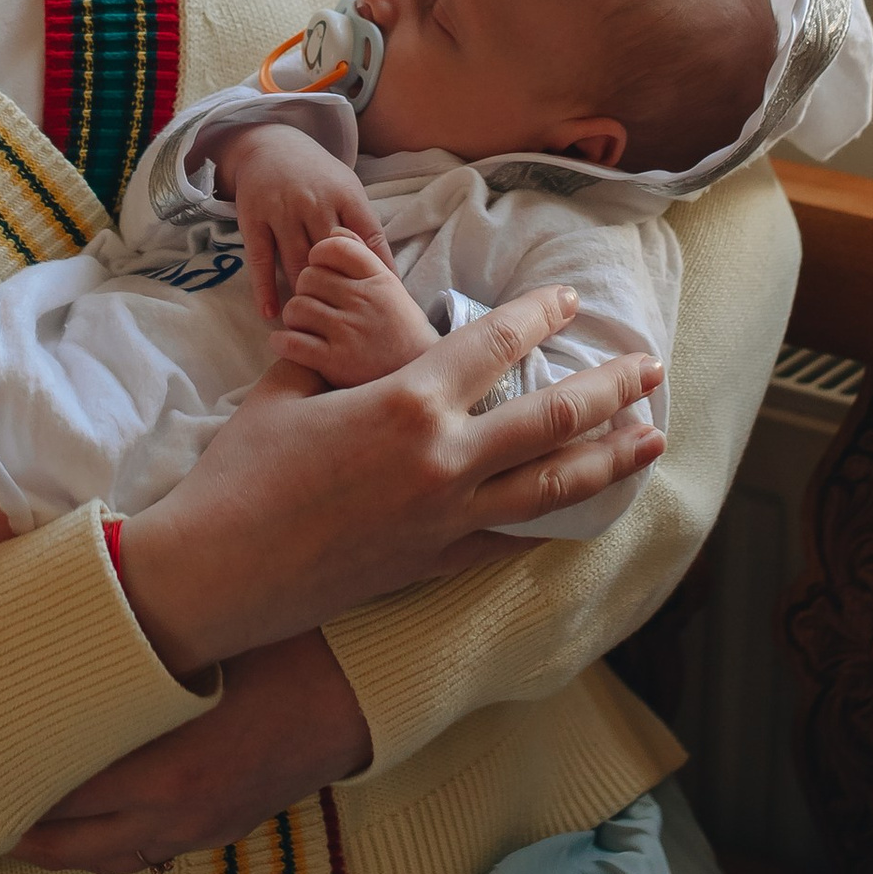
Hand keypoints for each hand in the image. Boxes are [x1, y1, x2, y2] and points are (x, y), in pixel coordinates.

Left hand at [14, 632, 372, 872]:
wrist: (356, 692)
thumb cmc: (278, 649)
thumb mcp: (199, 642)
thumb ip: (129, 643)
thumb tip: (63, 619)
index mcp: (159, 772)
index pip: (58, 797)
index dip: (9, 786)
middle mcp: (172, 815)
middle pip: (69, 844)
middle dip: (20, 830)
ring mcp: (199, 830)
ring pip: (107, 859)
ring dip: (61, 847)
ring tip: (19, 822)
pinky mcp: (222, 831)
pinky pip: (149, 854)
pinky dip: (110, 845)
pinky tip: (92, 824)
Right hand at [115, 282, 660, 678]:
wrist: (220, 572)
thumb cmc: (241, 474)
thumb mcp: (283, 391)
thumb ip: (327, 355)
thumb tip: (335, 325)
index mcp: (407, 402)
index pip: (495, 344)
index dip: (539, 316)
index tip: (570, 301)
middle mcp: (443, 460)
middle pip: (552, 418)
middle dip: (611, 389)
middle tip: (651, 369)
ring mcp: (447, 520)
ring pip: (553, 486)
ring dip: (610, 458)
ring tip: (652, 440)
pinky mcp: (435, 563)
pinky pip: (511, 539)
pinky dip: (551, 523)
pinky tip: (579, 512)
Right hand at [219, 120, 387, 316]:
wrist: (270, 145)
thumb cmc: (318, 176)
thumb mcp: (347, 190)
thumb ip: (364, 228)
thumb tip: (388, 275)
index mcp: (345, 196)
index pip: (368, 238)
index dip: (378, 272)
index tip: (384, 302)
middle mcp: (315, 203)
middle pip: (331, 257)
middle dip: (338, 290)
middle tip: (346, 321)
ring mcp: (282, 211)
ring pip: (296, 261)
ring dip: (304, 294)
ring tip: (311, 323)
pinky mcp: (254, 219)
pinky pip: (260, 260)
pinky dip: (265, 289)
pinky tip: (271, 312)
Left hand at [277, 231, 436, 385]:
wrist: (420, 379)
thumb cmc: (401, 331)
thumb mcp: (391, 289)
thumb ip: (364, 258)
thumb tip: (334, 231)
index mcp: (379, 280)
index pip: (336, 247)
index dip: (318, 254)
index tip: (318, 267)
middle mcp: (364, 301)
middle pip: (309, 277)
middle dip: (303, 289)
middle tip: (311, 303)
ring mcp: (349, 332)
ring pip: (297, 307)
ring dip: (293, 317)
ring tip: (301, 325)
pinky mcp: (335, 362)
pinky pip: (292, 342)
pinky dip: (282, 342)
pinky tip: (287, 344)